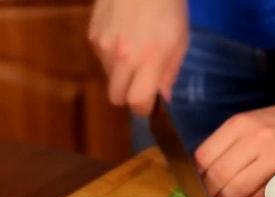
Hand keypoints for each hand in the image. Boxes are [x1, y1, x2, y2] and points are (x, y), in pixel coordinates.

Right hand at [88, 0, 187, 115]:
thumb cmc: (168, 6)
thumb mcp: (180, 40)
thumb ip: (170, 73)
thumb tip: (162, 98)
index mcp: (149, 60)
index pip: (137, 103)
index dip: (144, 108)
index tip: (149, 104)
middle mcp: (122, 56)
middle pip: (116, 98)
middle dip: (128, 95)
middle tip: (140, 83)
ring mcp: (104, 45)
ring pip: (108, 77)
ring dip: (120, 73)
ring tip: (134, 50)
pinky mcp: (93, 34)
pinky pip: (100, 57)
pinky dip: (111, 54)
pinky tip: (123, 35)